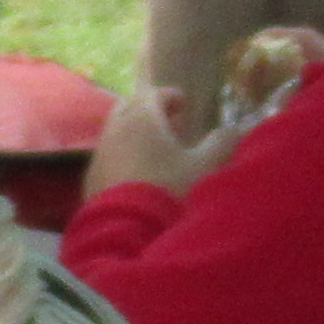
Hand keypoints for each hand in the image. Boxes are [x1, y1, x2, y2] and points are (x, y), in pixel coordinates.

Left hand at [80, 82, 231, 200]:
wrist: (129, 229)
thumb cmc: (171, 190)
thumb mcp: (205, 167)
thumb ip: (221, 143)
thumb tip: (232, 130)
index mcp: (142, 118)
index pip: (152, 94)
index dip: (169, 96)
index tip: (182, 105)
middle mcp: (115, 129)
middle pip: (129, 107)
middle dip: (148, 109)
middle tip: (168, 122)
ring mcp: (100, 154)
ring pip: (115, 131)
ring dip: (134, 132)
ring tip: (154, 149)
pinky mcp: (91, 178)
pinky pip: (107, 156)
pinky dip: (122, 154)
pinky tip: (136, 173)